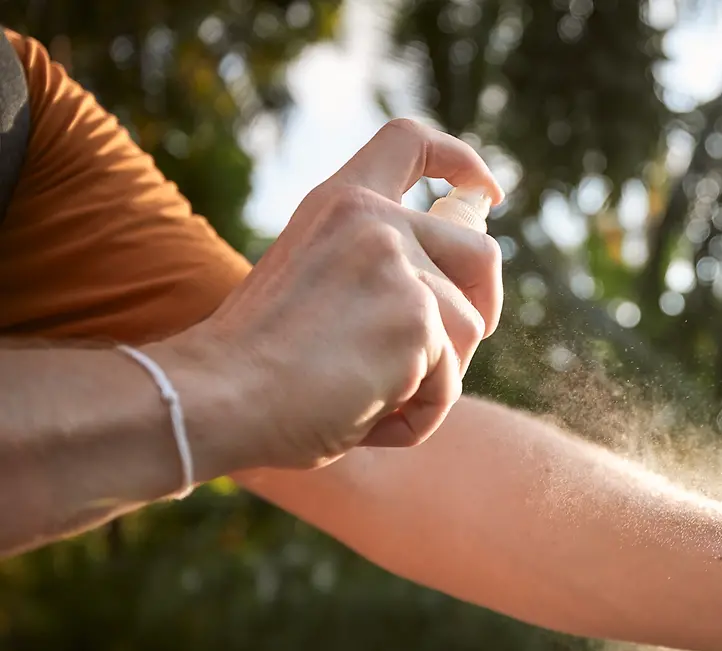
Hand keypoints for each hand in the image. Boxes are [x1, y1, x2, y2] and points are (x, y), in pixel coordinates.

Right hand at [153, 119, 504, 472]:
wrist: (218, 395)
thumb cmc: (255, 362)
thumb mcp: (314, 281)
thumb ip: (372, 268)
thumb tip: (456, 294)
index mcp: (340, 203)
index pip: (409, 142)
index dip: (462, 163)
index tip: (484, 192)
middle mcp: (376, 223)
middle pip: (481, 253)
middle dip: (485, 304)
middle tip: (457, 347)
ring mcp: (402, 269)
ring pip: (468, 332)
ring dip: (433, 379)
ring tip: (366, 397)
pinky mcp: (419, 322)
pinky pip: (448, 385)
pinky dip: (417, 415)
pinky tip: (364, 417)